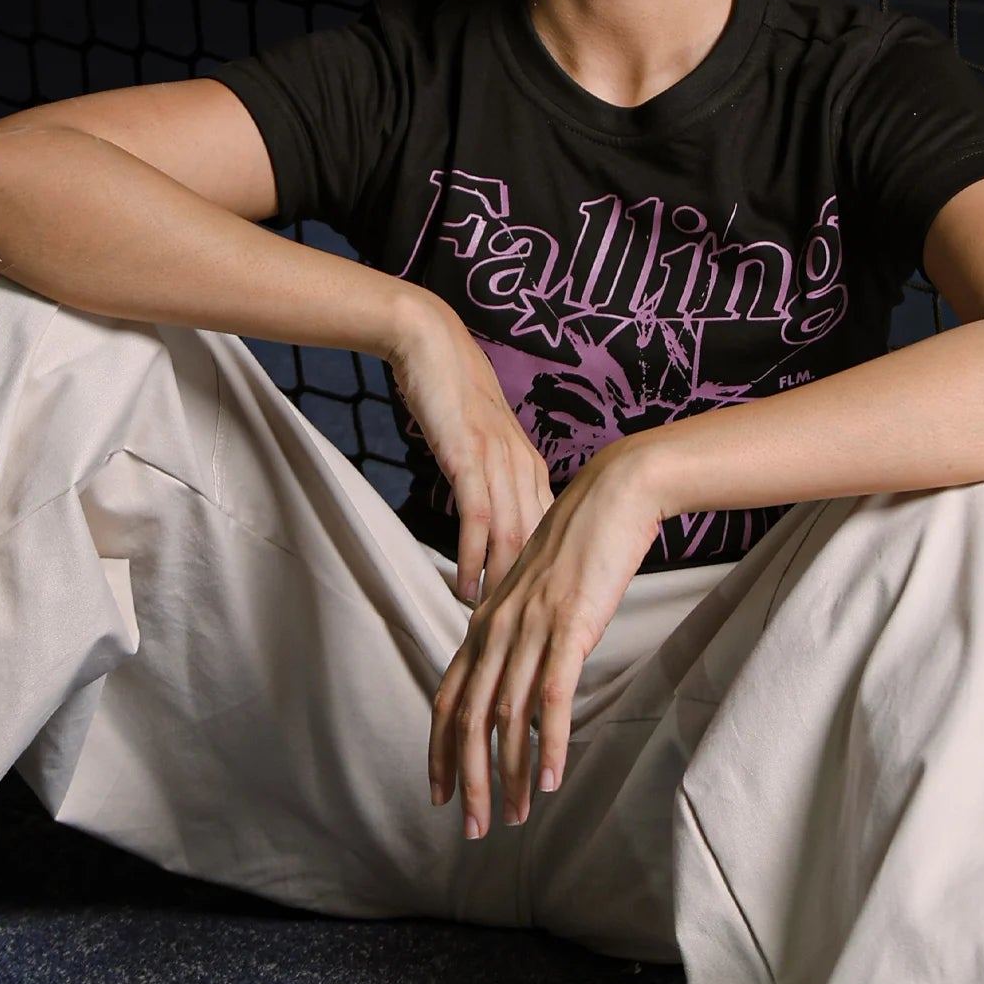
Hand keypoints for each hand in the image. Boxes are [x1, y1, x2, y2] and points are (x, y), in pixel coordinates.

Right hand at [385, 297, 555, 604]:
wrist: (432, 345)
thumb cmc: (454, 395)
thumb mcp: (484, 443)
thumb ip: (495, 480)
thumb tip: (495, 521)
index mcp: (532, 468)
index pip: (551, 535)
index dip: (549, 578)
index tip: (545, 617)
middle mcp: (524, 469)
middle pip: (538, 545)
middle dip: (533, 594)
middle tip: (525, 638)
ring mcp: (499, 464)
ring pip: (513, 539)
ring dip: (505, 587)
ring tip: (496, 628)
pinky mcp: (470, 459)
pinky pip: (478, 520)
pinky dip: (475, 560)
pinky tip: (467, 591)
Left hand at [426, 436, 664, 838]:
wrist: (613, 496)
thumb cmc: (581, 545)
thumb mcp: (538, 593)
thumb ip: (521, 633)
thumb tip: (522, 674)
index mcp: (485, 624)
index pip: (448, 698)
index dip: (439, 750)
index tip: (437, 792)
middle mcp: (497, 629)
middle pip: (469, 720)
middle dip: (466, 780)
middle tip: (472, 828)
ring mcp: (531, 629)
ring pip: (507, 717)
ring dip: (507, 775)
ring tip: (514, 817)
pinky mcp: (569, 628)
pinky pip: (551, 697)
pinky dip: (547, 744)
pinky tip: (549, 780)